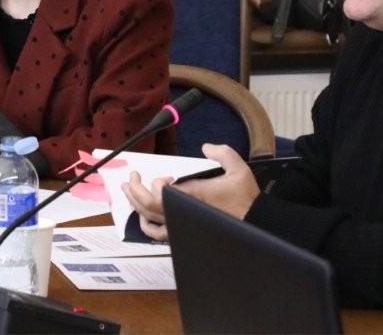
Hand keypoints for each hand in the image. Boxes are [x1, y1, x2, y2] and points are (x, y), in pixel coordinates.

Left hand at [121, 143, 260, 240]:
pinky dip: (146, 224)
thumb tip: (206, 147)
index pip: (161, 193)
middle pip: (148, 205)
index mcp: (192, 196)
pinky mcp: (182, 233)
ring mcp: (180, 225)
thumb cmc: (245, 199)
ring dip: (135, 204)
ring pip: (149, 219)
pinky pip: (157, 234)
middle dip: (135, 189)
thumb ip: (222, 153)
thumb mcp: (238, 168)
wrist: (254, 223)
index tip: (167, 176)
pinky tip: (142, 215)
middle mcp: (182, 213)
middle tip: (131, 177)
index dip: (156, 184)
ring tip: (128, 191)